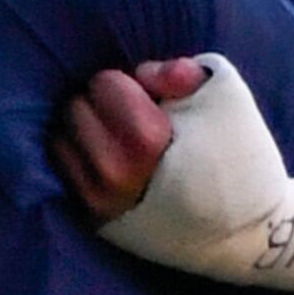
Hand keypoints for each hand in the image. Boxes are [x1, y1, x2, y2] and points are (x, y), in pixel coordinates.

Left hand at [50, 55, 211, 223]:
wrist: (232, 222)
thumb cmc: (226, 152)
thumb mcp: (220, 100)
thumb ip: (182, 74)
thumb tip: (146, 72)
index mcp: (145, 140)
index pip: (104, 82)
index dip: (127, 84)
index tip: (148, 100)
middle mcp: (113, 171)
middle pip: (76, 107)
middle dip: (100, 105)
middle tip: (130, 120)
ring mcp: (97, 198)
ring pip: (61, 138)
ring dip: (84, 132)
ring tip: (117, 141)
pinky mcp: (88, 216)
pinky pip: (62, 169)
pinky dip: (78, 158)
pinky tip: (106, 161)